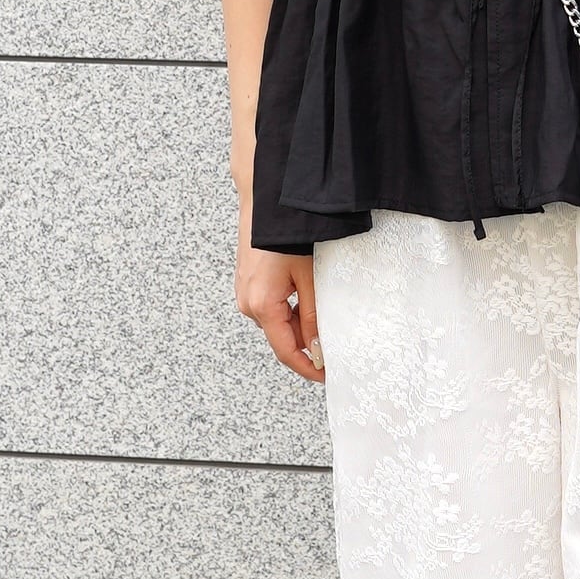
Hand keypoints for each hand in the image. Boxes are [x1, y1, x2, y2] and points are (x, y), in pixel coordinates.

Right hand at [235, 196, 325, 383]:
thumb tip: (318, 347)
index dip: (306, 367)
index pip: (286, 351)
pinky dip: (288, 310)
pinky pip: (269, 308)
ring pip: (277, 322)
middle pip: (282, 337)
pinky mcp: (247, 286)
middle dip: (307, 341)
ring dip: (299, 323)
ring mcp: (245, 295)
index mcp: (262, 306)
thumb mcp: (307, 277)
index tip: (325, 375)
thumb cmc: (285, 235)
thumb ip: (313, 315)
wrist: (263, 204)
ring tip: (321, 307)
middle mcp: (248, 305)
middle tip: (334, 339)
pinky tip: (304, 295)